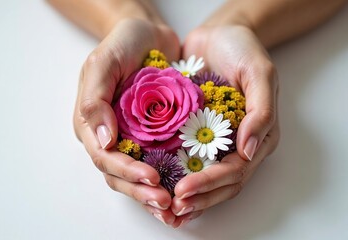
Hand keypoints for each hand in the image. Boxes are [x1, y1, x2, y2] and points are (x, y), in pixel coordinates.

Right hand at [73, 18, 180, 224]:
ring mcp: (131, 135)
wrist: (148, 32)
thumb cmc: (123, 43)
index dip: (126, 172)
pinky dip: (166, 180)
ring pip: (136, 174)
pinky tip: (179, 192)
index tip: (151, 179)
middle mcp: (110, 134)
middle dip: (141, 191)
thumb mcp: (103, 62)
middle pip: (119, 174)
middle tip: (166, 203)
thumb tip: (101, 139)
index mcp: (91, 122)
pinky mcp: (152, 133)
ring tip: (173, 209)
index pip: (105, 157)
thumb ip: (95, 100)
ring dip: (152, 194)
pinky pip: (156, 161)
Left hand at [170, 25, 279, 226]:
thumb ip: (260, 112)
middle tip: (173, 206)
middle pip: (223, 182)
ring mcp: (219, 139)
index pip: (236, 170)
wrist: (220, 33)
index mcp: (258, 134)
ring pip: (207, 176)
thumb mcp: (259, 72)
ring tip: (167, 208)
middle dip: (199, 196)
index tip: (184, 190)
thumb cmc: (242, 49)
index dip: (211, 184)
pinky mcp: (199, 130)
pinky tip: (163, 186)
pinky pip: (190, 158)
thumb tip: (248, 150)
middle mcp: (240, 143)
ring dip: (190, 196)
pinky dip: (179, 175)